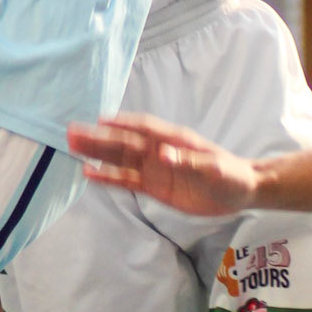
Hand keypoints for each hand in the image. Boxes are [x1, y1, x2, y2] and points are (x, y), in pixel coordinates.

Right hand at [67, 115, 261, 217]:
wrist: (240, 191)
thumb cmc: (230, 175)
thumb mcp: (214, 169)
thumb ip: (188, 162)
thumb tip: (161, 155)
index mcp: (174, 141)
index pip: (144, 128)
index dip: (123, 123)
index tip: (100, 120)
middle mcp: (159, 151)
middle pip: (124, 142)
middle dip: (99, 137)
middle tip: (72, 132)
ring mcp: (154, 169)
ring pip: (120, 159)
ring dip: (98, 153)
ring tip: (73, 147)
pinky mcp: (153, 187)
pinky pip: (126, 180)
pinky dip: (108, 177)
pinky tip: (90, 174)